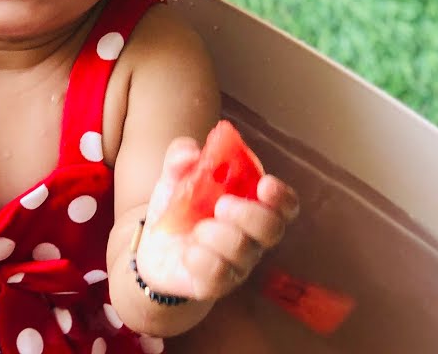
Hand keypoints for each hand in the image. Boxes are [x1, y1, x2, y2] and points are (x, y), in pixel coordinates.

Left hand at [134, 137, 298, 301]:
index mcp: (252, 204)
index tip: (265, 184)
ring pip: (243, 251)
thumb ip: (181, 157)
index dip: (282, 195)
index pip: (285, 203)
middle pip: (273, 228)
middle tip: (221, 205)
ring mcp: (238, 264)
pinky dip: (200, 258)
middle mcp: (253, 237)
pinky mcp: (217, 284)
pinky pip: (219, 275)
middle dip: (249, 214)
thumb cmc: (178, 209)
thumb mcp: (174, 177)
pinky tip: (187, 252)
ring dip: (215, 234)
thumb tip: (192, 153)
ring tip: (195, 231)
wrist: (153, 250)